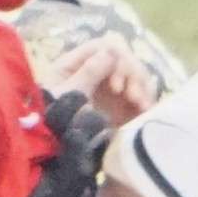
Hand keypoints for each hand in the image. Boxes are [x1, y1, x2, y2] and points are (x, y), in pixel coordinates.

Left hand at [28, 20, 172, 122]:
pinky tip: (147, 110)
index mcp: (77, 63)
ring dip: (142, 87)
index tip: (117, 87)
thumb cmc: (52, 118)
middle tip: (133, 98)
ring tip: (143, 107)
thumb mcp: (68, 93)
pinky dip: (146, 100)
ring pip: (135, 75)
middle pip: (124, 60)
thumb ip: (88, 72)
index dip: (117, 61)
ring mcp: (108, 88)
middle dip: (133, 76)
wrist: (50, 149)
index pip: (105, 47)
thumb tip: (112, 51)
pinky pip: (139, 95)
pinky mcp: (120, 106)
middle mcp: (95, 71)